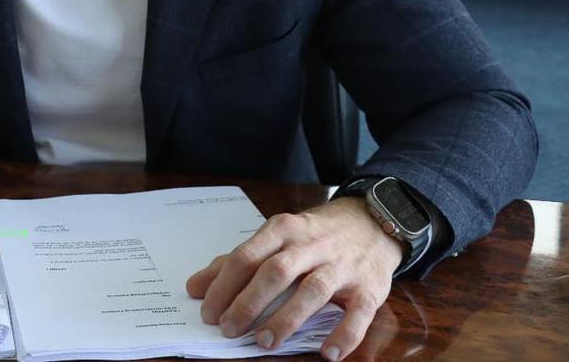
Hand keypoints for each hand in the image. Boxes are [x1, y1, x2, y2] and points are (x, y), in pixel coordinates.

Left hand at [185, 197, 402, 360]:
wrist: (373, 221)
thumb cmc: (314, 236)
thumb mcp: (276, 238)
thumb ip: (236, 262)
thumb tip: (195, 288)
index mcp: (283, 230)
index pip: (246, 256)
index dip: (224, 285)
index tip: (208, 312)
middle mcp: (311, 245)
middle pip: (275, 271)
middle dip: (249, 302)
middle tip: (229, 329)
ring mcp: (342, 266)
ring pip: (312, 290)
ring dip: (287, 318)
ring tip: (265, 343)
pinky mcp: (369, 287)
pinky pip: (358, 313)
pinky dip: (344, 334)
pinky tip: (328, 353)